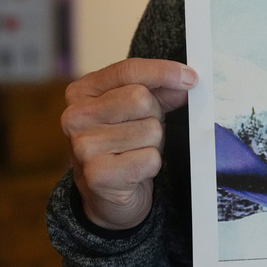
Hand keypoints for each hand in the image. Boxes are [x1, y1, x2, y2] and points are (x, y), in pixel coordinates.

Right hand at [61, 58, 197, 229]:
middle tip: (143, 131)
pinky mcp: (97, 175)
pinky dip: (152, 165)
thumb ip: (161, 90)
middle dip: (154, 115)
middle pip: (140, 98)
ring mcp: (83, 147)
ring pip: (150, 130)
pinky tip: (135, 171)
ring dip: (153, 143)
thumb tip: (187, 80)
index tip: (191, 78)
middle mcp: (75, 117)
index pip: (128, 70)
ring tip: (136, 152)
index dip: (164, 71)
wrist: (105, 196)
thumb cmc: (124, 143)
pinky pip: (150, 158)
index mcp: (81, 91)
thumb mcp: (139, 109)